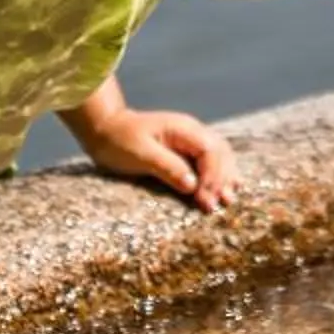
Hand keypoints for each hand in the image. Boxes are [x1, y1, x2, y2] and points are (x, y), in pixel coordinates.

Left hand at [77, 106, 239, 213]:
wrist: (105, 129)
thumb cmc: (119, 140)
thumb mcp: (140, 154)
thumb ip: (167, 167)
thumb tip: (192, 185)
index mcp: (183, 129)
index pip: (210, 151)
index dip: (213, 176)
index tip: (206, 200)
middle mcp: (192, 132)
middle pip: (220, 153)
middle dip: (222, 179)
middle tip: (220, 204)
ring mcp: (190, 140)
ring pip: (220, 156)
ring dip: (225, 177)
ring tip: (228, 200)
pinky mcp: (186, 151)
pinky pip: (210, 161)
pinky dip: (218, 175)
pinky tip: (223, 189)